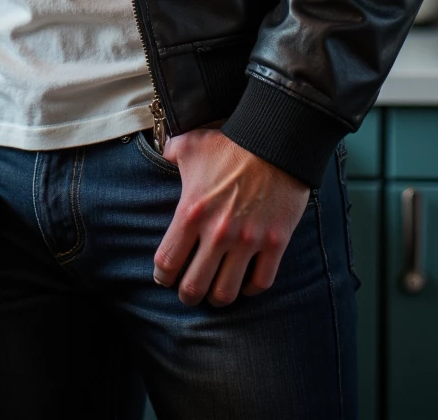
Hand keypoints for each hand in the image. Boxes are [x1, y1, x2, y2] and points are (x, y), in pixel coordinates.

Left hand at [152, 124, 309, 306]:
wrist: (275, 140)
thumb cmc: (230, 143)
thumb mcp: (191, 144)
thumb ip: (171, 152)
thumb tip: (163, 152)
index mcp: (192, 212)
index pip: (167, 261)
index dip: (162, 276)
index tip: (164, 278)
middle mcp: (217, 232)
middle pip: (194, 286)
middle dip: (188, 295)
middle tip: (188, 294)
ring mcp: (248, 241)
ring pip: (227, 292)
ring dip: (217, 298)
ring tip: (215, 295)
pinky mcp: (275, 243)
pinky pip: (261, 282)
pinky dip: (250, 289)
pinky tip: (245, 284)